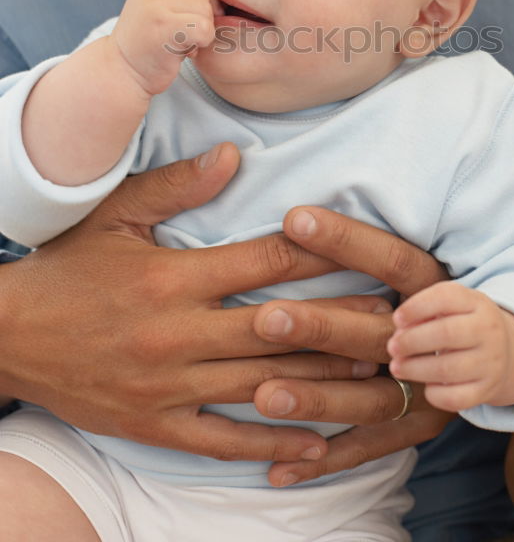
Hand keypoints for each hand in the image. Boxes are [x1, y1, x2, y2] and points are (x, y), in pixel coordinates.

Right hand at [0, 145, 382, 462]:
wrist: (11, 338)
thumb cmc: (68, 269)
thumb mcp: (115, 215)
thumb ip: (177, 186)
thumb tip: (234, 155)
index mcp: (171, 278)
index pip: (262, 262)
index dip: (317, 255)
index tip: (364, 250)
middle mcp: (177, 335)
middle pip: (277, 327)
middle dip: (339, 321)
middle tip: (392, 317)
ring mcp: (169, 387)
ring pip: (262, 385)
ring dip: (323, 379)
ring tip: (374, 371)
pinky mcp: (157, 425)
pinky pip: (224, 439)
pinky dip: (272, 440)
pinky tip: (316, 441)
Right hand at [111, 0, 216, 94]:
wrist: (121, 74)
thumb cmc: (148, 48)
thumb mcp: (159, 12)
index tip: (197, 18)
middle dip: (203, 18)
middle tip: (185, 37)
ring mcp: (156, 6)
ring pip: (206, 11)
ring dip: (202, 33)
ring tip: (182, 44)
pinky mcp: (163, 26)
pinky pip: (204, 28)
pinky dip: (202, 43)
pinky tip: (186, 51)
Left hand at [248, 206, 454, 485]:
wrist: (499, 351)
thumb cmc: (431, 294)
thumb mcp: (412, 261)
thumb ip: (361, 242)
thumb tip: (297, 202)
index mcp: (436, 285)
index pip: (392, 258)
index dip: (346, 239)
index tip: (292, 219)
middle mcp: (438, 337)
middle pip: (379, 333)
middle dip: (322, 328)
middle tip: (266, 319)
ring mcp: (436, 386)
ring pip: (374, 397)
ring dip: (319, 399)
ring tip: (263, 396)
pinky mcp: (424, 426)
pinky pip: (372, 448)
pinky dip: (326, 459)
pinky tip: (279, 466)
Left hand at [387, 282, 510, 411]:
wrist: (508, 352)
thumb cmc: (464, 323)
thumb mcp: (452, 306)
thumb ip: (426, 309)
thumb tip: (400, 327)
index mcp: (476, 302)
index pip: (446, 297)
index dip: (417, 307)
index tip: (396, 318)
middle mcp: (488, 330)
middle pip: (446, 333)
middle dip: (412, 341)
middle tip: (392, 347)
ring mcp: (491, 362)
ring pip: (448, 369)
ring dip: (415, 369)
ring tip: (397, 367)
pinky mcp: (488, 390)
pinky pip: (457, 398)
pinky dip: (435, 394)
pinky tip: (425, 386)